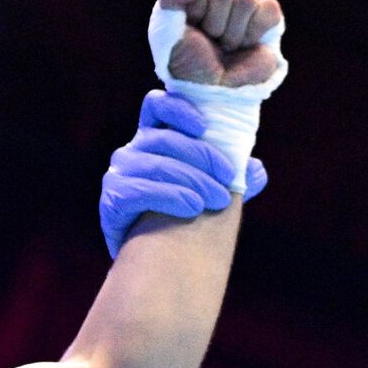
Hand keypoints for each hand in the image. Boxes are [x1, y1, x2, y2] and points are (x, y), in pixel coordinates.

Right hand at [100, 90, 267, 257]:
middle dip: (202, 156)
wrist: (154, 262)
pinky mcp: (112, 200)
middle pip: (164, 139)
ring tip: (218, 200)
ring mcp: (118, 175)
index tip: (205, 127)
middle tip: (230, 180)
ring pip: (156, 165)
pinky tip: (193, 208)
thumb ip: (232, 180)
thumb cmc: (182, 217)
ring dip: (193, 180)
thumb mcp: (209, 193)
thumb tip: (256, 171)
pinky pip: (141, 191)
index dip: (178, 108)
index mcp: (153, 139)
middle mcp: (131, 151)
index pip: (156, 106)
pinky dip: (171, 197)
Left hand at [158, 0, 282, 87]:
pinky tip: (246, 46)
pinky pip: (268, 7)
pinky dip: (256, 30)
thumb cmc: (185, 66)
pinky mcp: (267, 23)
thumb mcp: (165, 31)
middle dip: (216, 23)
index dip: (197, 10)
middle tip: (211, 43)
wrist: (212, 96)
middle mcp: (220, 2)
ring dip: (233, 32)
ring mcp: (244, 12)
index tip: (190, 31)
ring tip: (226, 48)